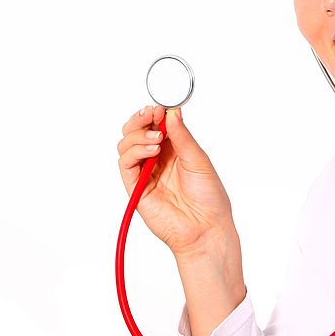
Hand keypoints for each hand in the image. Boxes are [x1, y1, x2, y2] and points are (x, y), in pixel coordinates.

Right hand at [117, 105, 237, 256]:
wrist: (206, 228)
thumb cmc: (209, 198)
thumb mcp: (198, 159)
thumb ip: (182, 136)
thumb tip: (172, 112)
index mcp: (174, 149)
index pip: (155, 124)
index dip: (153, 113)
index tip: (158, 107)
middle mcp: (157, 159)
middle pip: (135, 131)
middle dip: (140, 119)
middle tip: (151, 116)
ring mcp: (145, 172)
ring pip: (126, 145)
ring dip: (138, 136)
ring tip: (156, 140)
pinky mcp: (136, 187)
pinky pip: (125, 164)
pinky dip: (134, 152)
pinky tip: (151, 152)